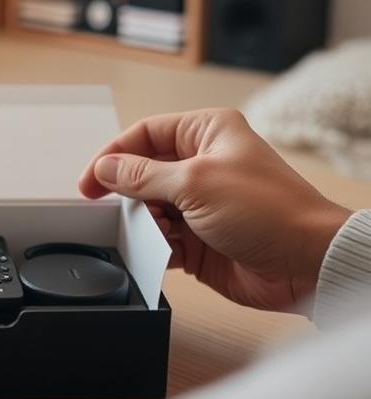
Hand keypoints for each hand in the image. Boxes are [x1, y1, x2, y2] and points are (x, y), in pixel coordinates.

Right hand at [78, 108, 349, 312]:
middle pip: (142, 172)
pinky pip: (161, 238)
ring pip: (148, 207)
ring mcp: (201, 203)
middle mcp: (202, 164)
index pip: (144, 134)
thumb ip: (142, 176)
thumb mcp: (196, 183)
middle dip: (128, 192)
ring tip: (156, 230)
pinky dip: (155, 245)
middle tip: (108, 207)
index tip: (90, 181)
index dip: (113, 154)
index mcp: (206, 133)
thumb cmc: (270, 211)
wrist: (308, 265)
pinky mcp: (200, 239)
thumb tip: (105, 168)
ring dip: (144, 221)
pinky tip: (165, 249)